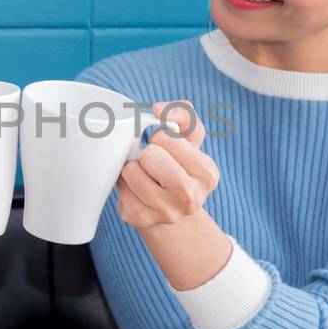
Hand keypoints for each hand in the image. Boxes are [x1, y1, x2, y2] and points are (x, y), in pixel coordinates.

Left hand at [115, 101, 219, 229]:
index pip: (167, 138)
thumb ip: (183, 112)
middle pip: (150, 156)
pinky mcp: (140, 219)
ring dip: (132, 167)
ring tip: (144, 174)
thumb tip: (159, 109)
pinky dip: (123, 183)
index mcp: (207, 173)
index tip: (167, 148)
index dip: (161, 137)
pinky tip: (136, 188)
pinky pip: (119, 188)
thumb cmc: (178, 162)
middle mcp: (192, 198)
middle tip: (153, 161)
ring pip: (131, 172)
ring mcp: (166, 213)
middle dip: (147, 153)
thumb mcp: (189, 135)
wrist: (170, 203)